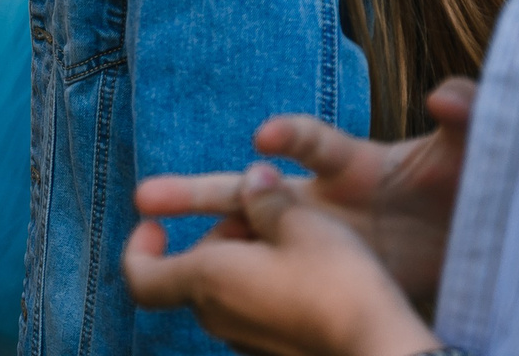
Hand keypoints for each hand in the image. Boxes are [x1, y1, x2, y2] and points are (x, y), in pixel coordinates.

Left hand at [123, 162, 438, 355]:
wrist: (379, 347)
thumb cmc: (336, 282)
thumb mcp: (300, 222)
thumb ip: (265, 200)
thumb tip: (251, 180)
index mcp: (207, 280)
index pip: (141, 276)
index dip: (139, 248)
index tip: (154, 222)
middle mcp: (218, 316)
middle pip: (195, 274)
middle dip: (219, 239)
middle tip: (262, 215)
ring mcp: (246, 341)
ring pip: (228, 292)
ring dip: (246, 261)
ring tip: (293, 239)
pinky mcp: (273, 352)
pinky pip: (256, 312)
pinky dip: (266, 286)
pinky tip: (309, 271)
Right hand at [134, 78, 475, 309]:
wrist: (483, 253)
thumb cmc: (474, 192)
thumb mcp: (478, 154)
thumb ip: (470, 114)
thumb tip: (444, 92)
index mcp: (356, 164)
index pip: (314, 142)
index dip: (291, 134)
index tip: (264, 140)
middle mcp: (325, 201)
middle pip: (250, 192)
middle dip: (197, 191)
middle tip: (146, 198)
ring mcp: (320, 245)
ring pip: (247, 241)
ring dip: (207, 247)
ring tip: (152, 260)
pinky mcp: (327, 281)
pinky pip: (274, 284)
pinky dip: (241, 291)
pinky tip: (208, 309)